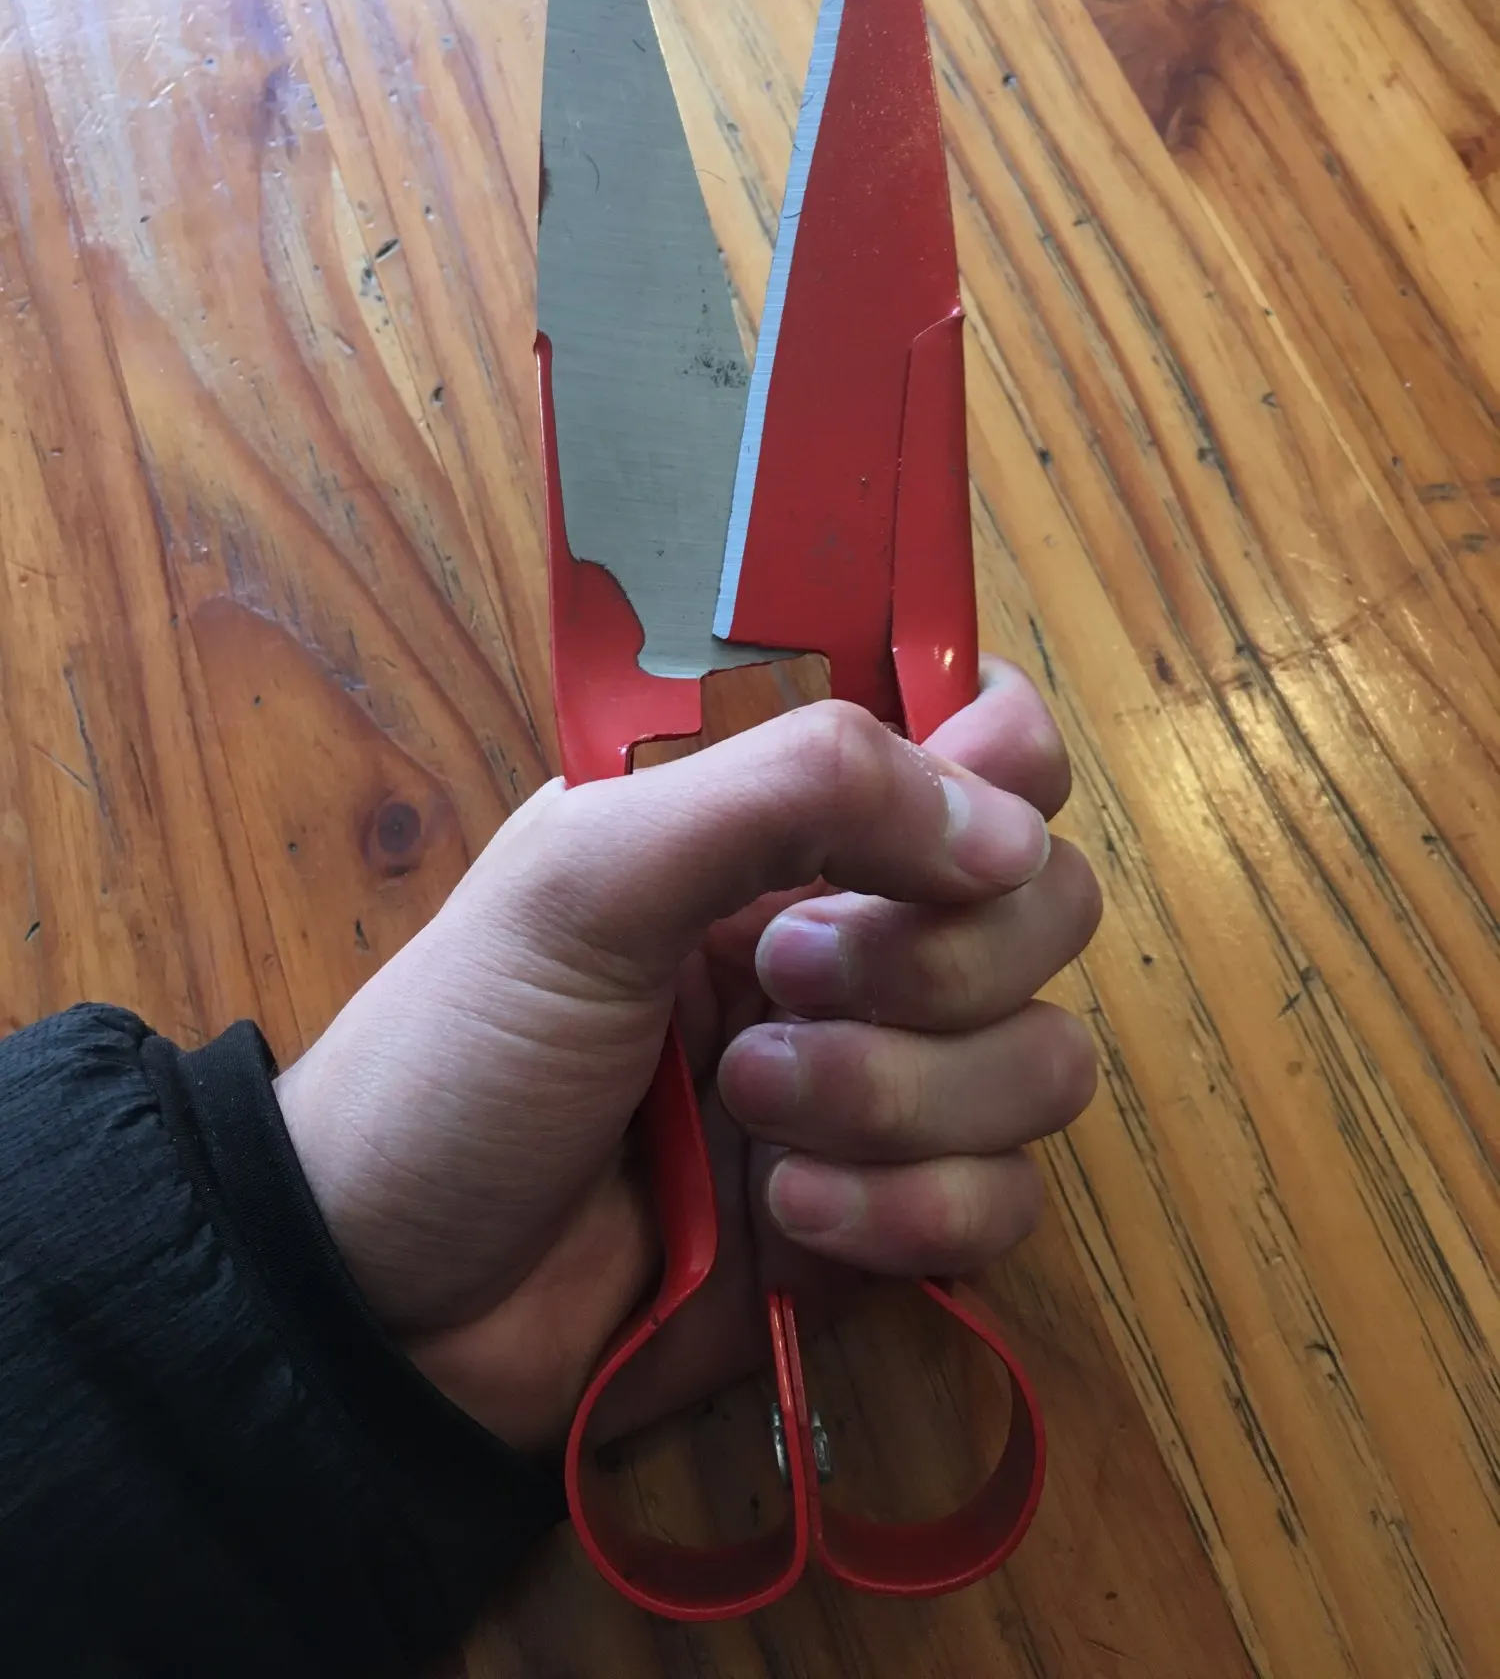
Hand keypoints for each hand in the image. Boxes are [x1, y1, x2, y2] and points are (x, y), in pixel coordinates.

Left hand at [275, 660, 1101, 1453]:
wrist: (398, 1299)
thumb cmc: (465, 1050)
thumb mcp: (587, 872)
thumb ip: (791, 788)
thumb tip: (1007, 826)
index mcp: (786, 818)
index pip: (992, 742)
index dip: (1000, 777)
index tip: (940, 837)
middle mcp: (858, 929)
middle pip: (1049, 903)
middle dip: (933, 958)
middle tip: (776, 979)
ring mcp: (886, 1076)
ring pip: (1044, 1061)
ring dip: (899, 1094)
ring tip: (746, 1109)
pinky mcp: (894, 1216)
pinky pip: (1006, 1200)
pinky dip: (903, 1212)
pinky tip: (780, 1220)